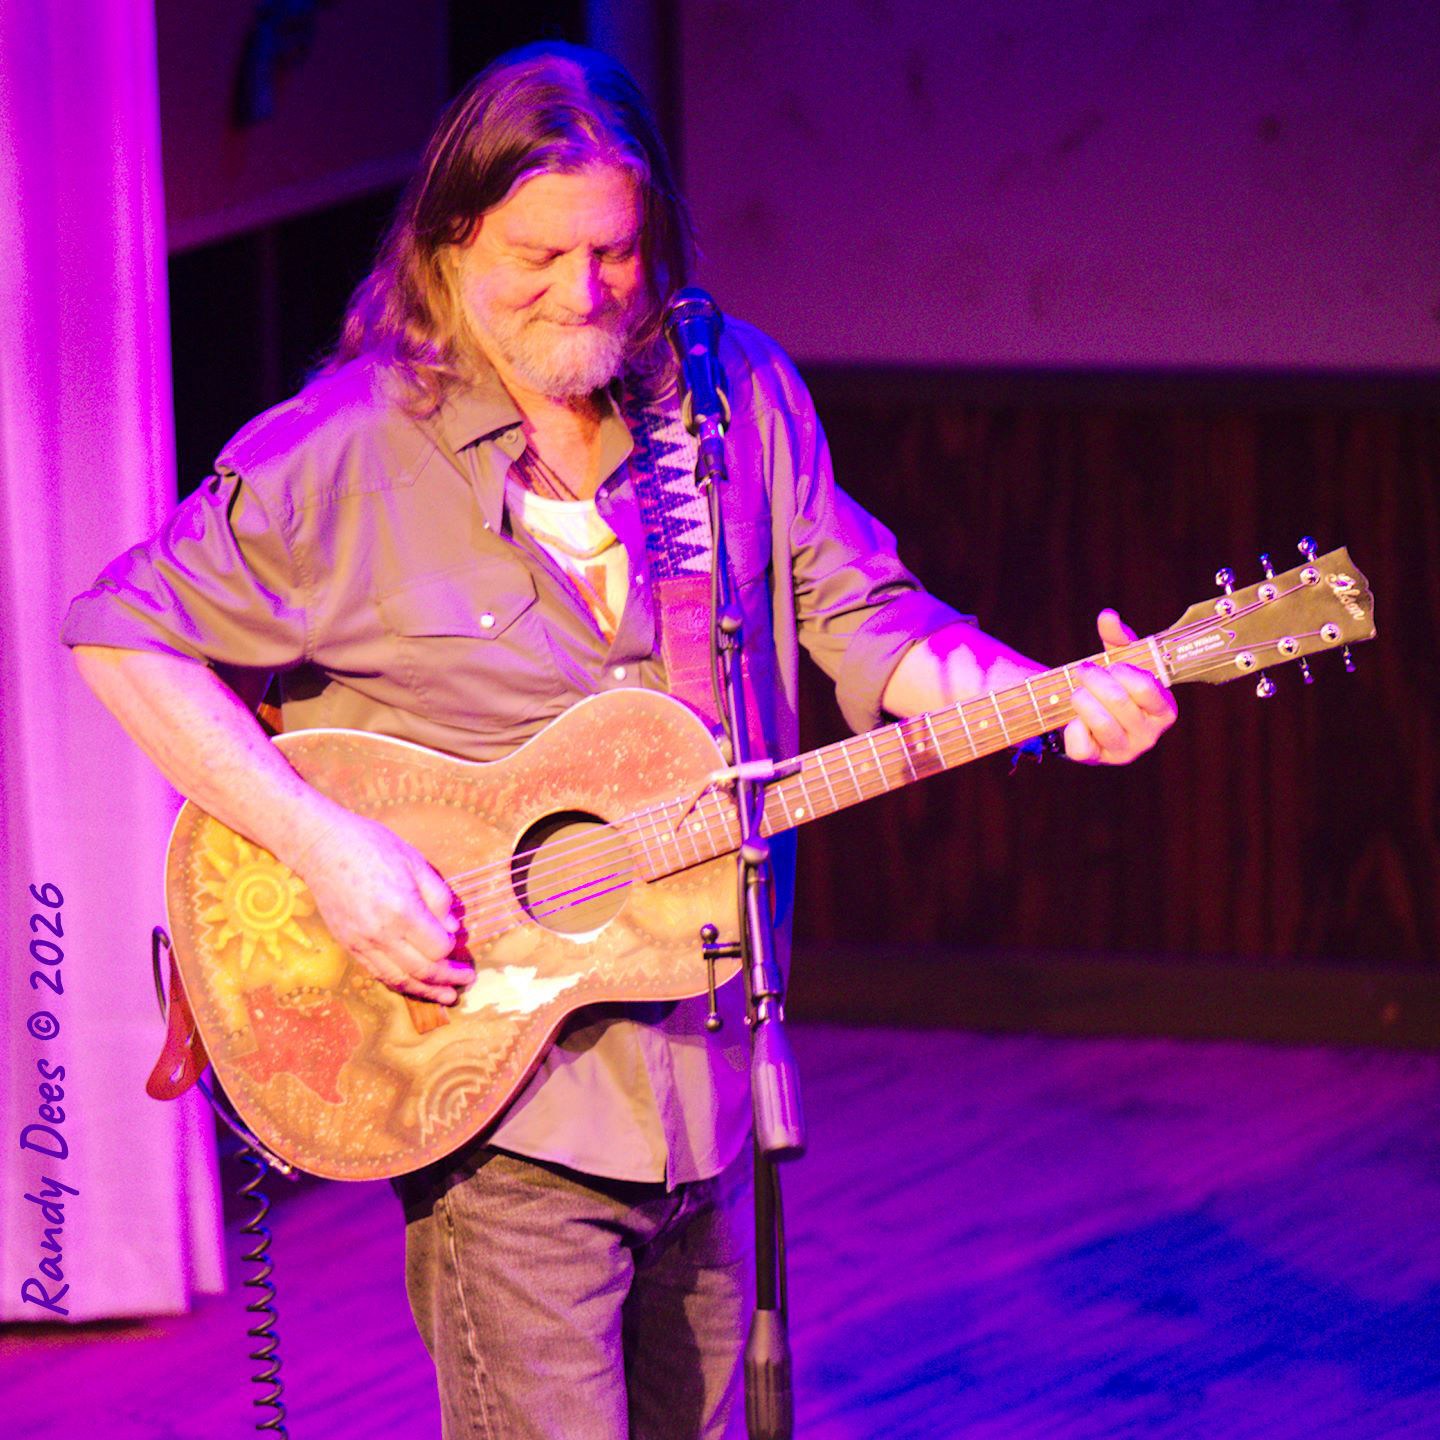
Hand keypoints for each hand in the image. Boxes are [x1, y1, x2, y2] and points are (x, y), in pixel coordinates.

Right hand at [289, 806, 471, 1003]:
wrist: (322, 847)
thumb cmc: (371, 846)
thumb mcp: (415, 861)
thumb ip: (438, 896)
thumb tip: (452, 928)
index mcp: (401, 910)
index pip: (437, 947)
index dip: (453, 949)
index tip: (459, 942)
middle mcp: (380, 933)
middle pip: (422, 970)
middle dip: (447, 979)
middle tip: (466, 981)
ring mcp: (361, 942)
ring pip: (399, 979)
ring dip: (426, 991)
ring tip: (446, 996)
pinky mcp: (348, 945)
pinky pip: (377, 973)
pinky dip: (399, 982)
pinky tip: (415, 985)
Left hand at [1064, 610, 1177, 764]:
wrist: (1090, 714)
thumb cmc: (1114, 684)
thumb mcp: (1120, 659)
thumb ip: (1118, 637)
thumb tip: (1108, 616)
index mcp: (1164, 710)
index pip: (1147, 689)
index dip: (1123, 673)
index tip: (1111, 665)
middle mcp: (1149, 735)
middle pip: (1119, 702)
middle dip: (1095, 680)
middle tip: (1083, 670)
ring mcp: (1124, 751)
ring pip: (1101, 723)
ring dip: (1081, 699)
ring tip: (1076, 692)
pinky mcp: (1097, 760)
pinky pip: (1082, 746)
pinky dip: (1072, 728)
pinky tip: (1073, 719)